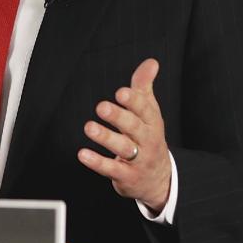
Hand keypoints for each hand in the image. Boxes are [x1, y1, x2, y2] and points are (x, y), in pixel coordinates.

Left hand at [77, 58, 171, 212]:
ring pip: (124, 148)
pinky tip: (82, 154)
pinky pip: (112, 169)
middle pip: (135, 128)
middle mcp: (148, 141)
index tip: (121, 92)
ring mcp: (138, 160)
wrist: (159, 179)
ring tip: (89, 127)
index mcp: (152, 123)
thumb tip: (151, 62)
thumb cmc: (148, 138)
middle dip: (119, 117)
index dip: (134, 101)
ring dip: (106, 138)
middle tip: (101, 107)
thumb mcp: (149, 113)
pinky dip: (97, 162)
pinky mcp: (126, 177)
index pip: (146, 110)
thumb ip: (144, 87)